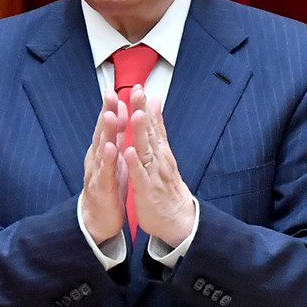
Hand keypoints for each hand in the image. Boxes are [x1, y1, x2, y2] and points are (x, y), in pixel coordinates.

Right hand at [78, 92, 128, 243]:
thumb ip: (117, 134)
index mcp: (102, 150)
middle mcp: (97, 158)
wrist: (97, 219)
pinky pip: (105, 172)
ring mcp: (97, 172)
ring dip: (106, 132)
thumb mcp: (114, 157)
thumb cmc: (108, 186)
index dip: (110, 107)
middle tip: (110, 94)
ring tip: (111, 115)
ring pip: (102, 149)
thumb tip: (121, 109)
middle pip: (102, 132)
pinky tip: (113, 149)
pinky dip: (109, 160)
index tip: (114, 89)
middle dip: (106, 112)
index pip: (107, 125)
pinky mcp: (101, 188)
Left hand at [123, 88, 195, 246]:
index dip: (145, 106)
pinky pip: (140, 176)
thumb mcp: (163, 155)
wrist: (177, 218)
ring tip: (135, 115)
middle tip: (137, 92)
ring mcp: (154, 174)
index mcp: (160, 151)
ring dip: (140, 133)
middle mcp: (159, 159)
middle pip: (150, 132)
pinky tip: (129, 152)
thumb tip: (156, 103)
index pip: (152, 124)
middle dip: (143, 111)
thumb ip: (158, 129)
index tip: (139, 87)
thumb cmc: (166, 186)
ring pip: (146, 151)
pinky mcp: (148, 190)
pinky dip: (135, 164)